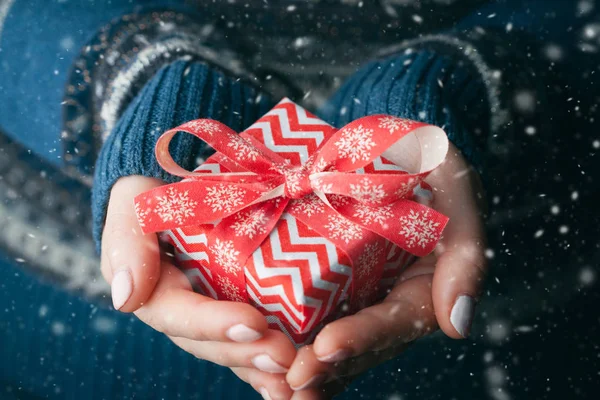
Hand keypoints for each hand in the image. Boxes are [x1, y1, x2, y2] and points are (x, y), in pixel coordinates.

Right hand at [100, 176, 297, 385]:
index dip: (214, 323)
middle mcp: (182, 312)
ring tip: (295, 376)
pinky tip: (294, 379)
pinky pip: (250, 340)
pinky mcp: (235, 308)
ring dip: (262, 367)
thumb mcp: (135, 205)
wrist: (174, 189)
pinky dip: (268, 362)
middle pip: (211, 342)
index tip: (253, 324)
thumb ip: (128, 242)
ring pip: (233, 349)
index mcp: (154, 291)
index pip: (180, 314)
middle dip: (246, 353)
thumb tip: (125, 296)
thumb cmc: (153, 196)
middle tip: (285, 357)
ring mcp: (211, 313)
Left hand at [285, 143, 486, 396]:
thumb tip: (457, 326)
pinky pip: (308, 313)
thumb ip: (465, 252)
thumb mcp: (456, 189)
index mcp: (422, 286)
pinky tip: (262, 359)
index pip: (397, 321)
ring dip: (306, 365)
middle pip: (361, 343)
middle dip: (327, 365)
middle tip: (292, 381)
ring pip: (333, 339)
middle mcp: (386, 297)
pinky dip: (289, 338)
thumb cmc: (428, 160)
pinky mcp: (325, 277)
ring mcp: (354, 291)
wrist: (388, 142)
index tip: (326, 347)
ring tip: (273, 386)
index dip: (364, 337)